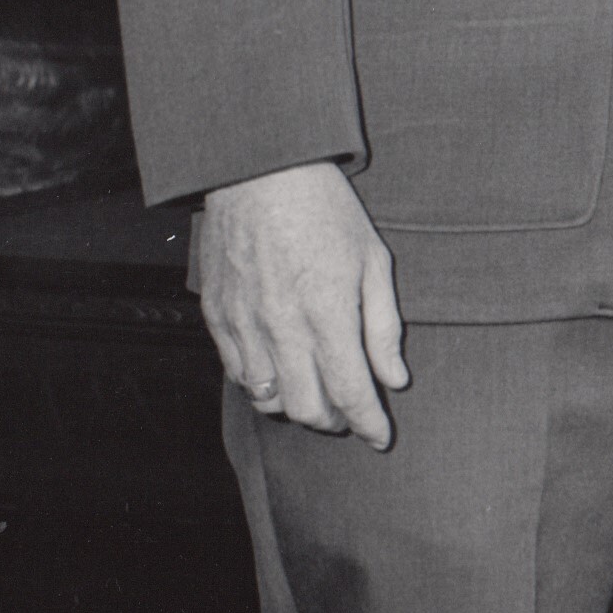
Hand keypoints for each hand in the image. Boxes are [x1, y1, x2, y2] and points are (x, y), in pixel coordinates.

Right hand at [197, 161, 406, 449]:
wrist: (261, 174)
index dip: (369, 424)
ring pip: (267, 399)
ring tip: (317, 396)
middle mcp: (282, 328)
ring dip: (296, 408)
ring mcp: (244, 326)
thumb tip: (395, 379)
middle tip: (350, 414)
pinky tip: (281, 374)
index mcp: (328, 313)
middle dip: (334, 422)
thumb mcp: (373, 260)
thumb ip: (383, 326)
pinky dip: (262, 387)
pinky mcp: (218, 318)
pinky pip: (238, 374)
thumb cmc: (326, 211)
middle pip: (306, 408)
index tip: (382, 438)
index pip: (351, 392)